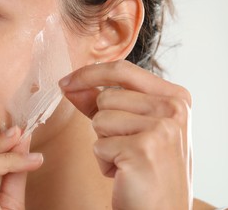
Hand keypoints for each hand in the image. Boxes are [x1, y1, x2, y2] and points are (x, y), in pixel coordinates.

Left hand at [60, 60, 192, 209]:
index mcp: (176, 97)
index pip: (122, 70)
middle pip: (106, 96)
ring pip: (99, 119)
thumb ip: (103, 103)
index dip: (89, 74)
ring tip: (127, 159)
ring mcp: (161, 128)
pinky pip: (98, 145)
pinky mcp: (143, 149)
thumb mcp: (133, 127)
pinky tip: (126, 173)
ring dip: (104, 143)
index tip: (66, 82)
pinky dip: (104, 162)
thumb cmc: (148, 168)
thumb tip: (71, 85)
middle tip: (127, 146)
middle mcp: (173, 108)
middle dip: (103, 123)